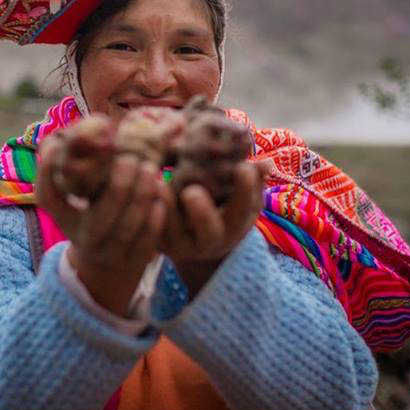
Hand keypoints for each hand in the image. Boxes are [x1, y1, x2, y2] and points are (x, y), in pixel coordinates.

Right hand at [36, 136, 168, 316]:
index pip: (48, 197)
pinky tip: (161, 196)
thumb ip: (81, 164)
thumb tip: (82, 127)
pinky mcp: (133, 261)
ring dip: (141, 198)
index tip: (62, 145)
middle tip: (133, 159)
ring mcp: (108, 253)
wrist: (107, 263)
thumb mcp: (80, 194)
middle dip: (119, 189)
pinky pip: (146, 241)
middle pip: (99, 218)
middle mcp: (82, 236)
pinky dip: (155, 218)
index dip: (49, 172)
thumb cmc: (94, 210)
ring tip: (151, 170)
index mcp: (64, 216)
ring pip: (127, 229)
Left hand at [160, 161, 266, 294]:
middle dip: (203, 212)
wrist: (196, 240)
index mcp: (235, 227)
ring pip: (173, 232)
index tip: (242, 166)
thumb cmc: (223, 210)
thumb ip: (252, 182)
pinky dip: (148, 209)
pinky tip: (144, 187)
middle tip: (192, 192)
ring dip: (166, 206)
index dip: (245, 191)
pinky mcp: (159, 243)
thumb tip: (265, 164)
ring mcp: (182, 245)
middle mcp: (210, 241)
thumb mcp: (241, 200)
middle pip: (209, 232)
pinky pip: (153, 229)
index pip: (244, 210)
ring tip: (159, 183)